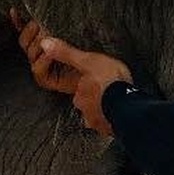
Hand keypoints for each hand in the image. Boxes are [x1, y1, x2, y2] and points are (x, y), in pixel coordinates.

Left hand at [12, 11, 131, 134]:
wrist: (129, 106)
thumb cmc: (109, 83)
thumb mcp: (87, 61)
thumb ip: (66, 54)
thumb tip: (45, 45)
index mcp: (80, 95)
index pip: (80, 92)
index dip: (88, 87)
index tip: (97, 84)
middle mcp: (86, 112)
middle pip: (89, 106)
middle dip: (96, 100)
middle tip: (107, 93)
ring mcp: (99, 122)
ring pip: (99, 116)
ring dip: (106, 110)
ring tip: (117, 103)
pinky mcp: (112, 129)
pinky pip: (111, 125)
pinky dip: (115, 120)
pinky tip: (123, 114)